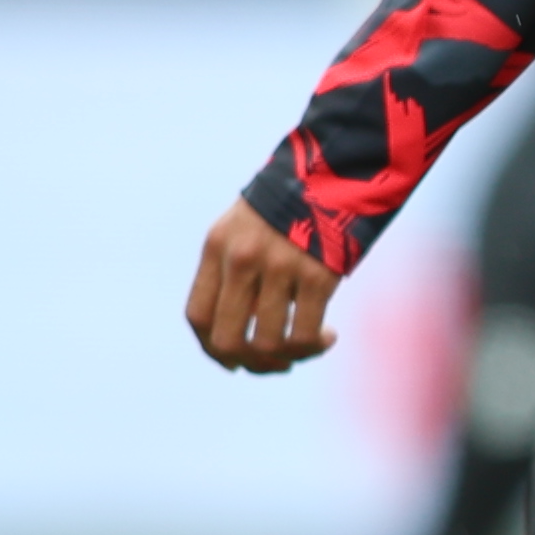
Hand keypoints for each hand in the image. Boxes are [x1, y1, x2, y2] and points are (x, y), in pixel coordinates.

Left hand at [183, 200, 341, 373]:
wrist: (337, 170)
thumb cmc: (291, 205)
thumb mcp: (246, 229)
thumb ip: (235, 273)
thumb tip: (242, 332)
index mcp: (218, 246)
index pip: (198, 316)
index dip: (212, 349)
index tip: (234, 360)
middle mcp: (242, 259)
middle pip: (227, 339)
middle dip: (250, 364)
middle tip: (273, 363)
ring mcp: (279, 267)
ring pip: (267, 344)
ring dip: (286, 359)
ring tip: (308, 348)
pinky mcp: (317, 275)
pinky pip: (304, 334)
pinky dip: (314, 347)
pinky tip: (328, 336)